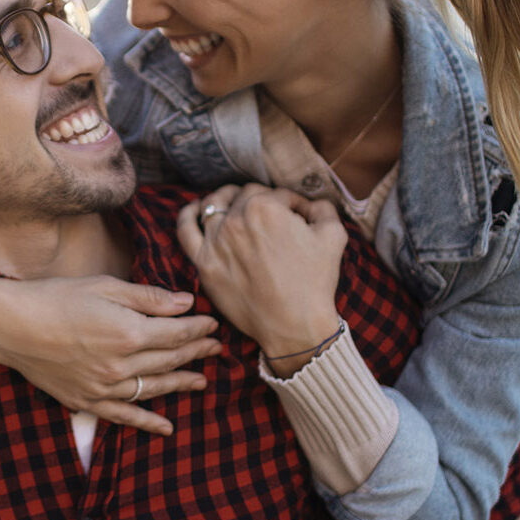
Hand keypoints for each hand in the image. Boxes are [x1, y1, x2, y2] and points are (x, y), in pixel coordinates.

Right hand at [0, 273, 220, 434]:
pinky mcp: (87, 401)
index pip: (177, 333)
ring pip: (154, 389)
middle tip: (215, 348)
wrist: (10, 325)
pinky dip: (147, 423)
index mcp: (129, 332)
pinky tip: (166, 427)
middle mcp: (121, 365)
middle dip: (196, 352)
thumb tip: (186, 303)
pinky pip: (125, 416)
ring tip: (201, 381)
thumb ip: (148, 298)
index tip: (213, 324)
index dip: (198, 328)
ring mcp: (104, 388)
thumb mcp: (104, 286)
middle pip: (170, 360)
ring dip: (181, 384)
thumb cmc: (54, 297)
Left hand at [177, 184, 345, 371]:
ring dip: (226, 198)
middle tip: (273, 215)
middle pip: (246, 195)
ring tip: (233, 201)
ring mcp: (215, 241)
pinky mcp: (204, 262)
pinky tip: (197, 209)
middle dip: (262, 200)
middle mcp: (235, 219)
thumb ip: (321, 208)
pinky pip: (186, 229)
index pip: (278, 194)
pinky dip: (189, 214)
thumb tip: (308, 203)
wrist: (293, 326)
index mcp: (266, 207)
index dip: (292, 203)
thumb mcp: (333, 236)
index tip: (298, 216)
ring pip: (215, 204)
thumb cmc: (314, 282)